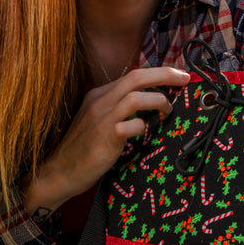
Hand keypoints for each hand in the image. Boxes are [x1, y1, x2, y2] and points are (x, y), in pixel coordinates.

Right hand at [22, 65, 189, 210]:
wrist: (58, 171)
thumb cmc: (83, 148)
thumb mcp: (99, 120)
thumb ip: (119, 109)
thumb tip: (149, 103)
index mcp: (99, 94)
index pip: (133, 75)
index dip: (158, 73)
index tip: (177, 76)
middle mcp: (100, 101)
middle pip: (137, 77)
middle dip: (165, 74)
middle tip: (185, 79)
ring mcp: (101, 118)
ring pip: (135, 96)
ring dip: (158, 100)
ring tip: (169, 110)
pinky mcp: (105, 138)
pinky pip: (131, 125)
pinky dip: (143, 126)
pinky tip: (146, 132)